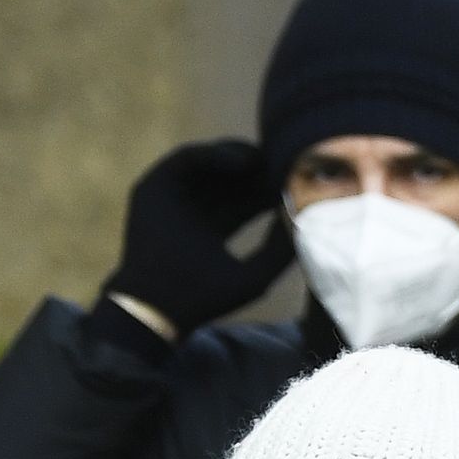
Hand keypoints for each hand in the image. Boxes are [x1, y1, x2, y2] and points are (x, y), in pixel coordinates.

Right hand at [107, 138, 280, 332]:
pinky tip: (242, 162)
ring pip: (210, 163)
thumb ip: (281, 250)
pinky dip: (213, 153)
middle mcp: (192, 211)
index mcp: (214, 229)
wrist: (162, 305)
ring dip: (239, 156)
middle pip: (231, 179)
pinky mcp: (154, 187)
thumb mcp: (256, 275)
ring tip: (266, 159)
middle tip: (285, 163)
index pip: (247, 200)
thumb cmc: (207, 297)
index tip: (295, 183)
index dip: (272, 189)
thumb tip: (303, 220)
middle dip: (259, 169)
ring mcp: (172, 198)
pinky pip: (186, 158)